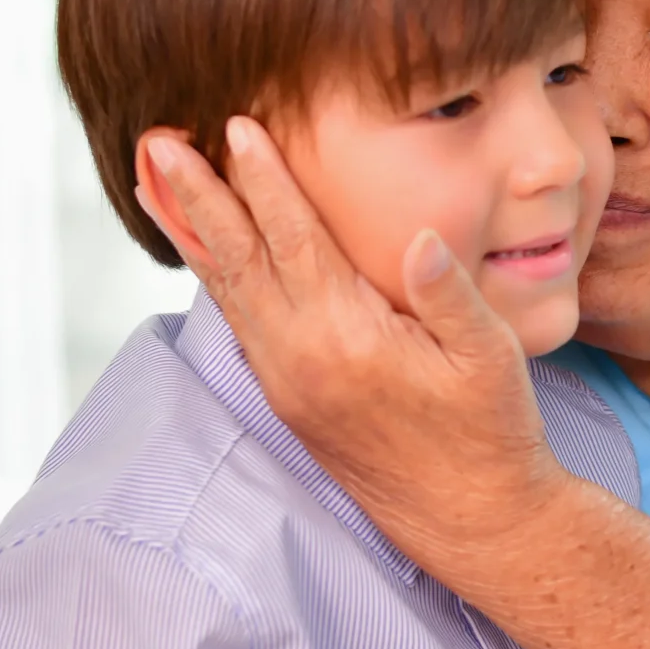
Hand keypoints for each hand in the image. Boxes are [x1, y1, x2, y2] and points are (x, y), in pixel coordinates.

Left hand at [138, 119, 573, 552]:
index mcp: (347, 338)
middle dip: (197, 195)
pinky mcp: (289, 402)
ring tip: (157, 186)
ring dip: (194, 233)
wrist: (475, 522)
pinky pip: (240, 325)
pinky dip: (217, 280)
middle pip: (237, 258)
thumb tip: (420, 238)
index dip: (264, 178)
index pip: (294, 237)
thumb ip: (449, 292)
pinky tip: (208, 256)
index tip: (237, 126)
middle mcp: (300, 361)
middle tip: (157, 142)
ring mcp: (287, 385)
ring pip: (228, 293)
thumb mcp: (490, 354)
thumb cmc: (492, 433)